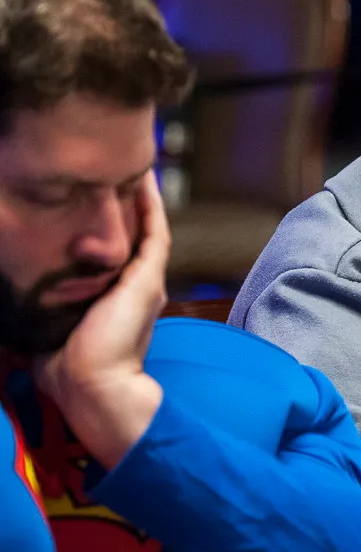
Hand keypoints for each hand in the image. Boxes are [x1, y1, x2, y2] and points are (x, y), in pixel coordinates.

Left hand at [33, 171, 168, 468]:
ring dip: (143, 198)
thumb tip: (14, 281)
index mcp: (119, 297)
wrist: (92, 385)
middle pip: (136, 234)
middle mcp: (138, 285)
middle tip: (119, 171)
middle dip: (130, 204)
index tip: (100, 198)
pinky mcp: (147, 279)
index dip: (114, 224)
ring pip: (149, 228)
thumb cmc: (66, 364)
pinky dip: (150, 206)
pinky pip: (154, 232)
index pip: (119, 251)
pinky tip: (143, 181)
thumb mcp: (50, 320)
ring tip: (133, 166)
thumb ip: (46, 300)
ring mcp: (146, 281)